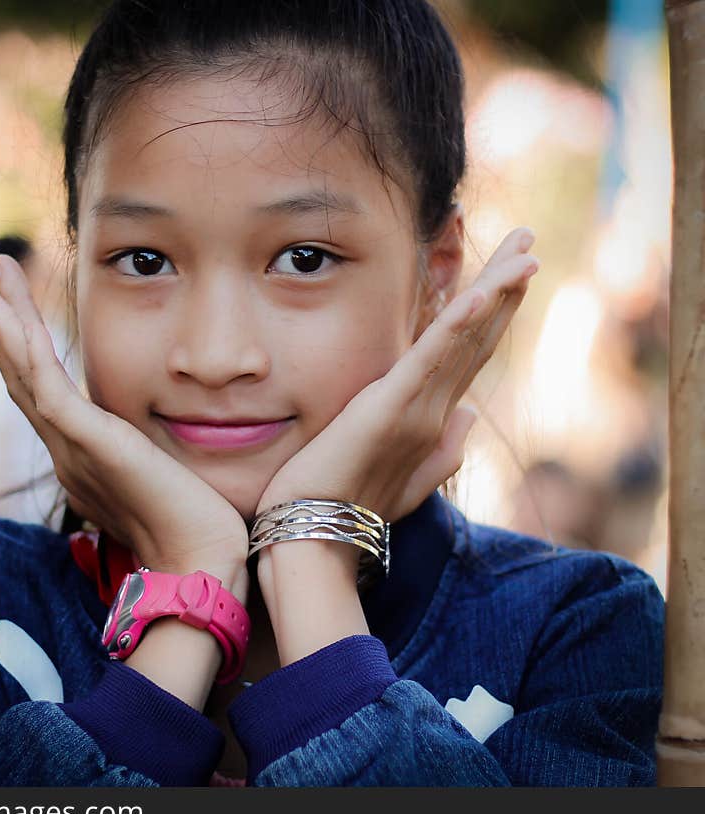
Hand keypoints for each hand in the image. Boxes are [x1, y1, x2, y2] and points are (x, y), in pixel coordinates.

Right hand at [0, 255, 249, 594]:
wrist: (200, 562)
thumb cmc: (194, 525)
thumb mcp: (163, 475)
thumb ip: (147, 454)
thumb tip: (159, 441)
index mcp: (83, 458)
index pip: (46, 394)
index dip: (26, 351)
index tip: (19, 312)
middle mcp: (67, 452)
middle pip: (24, 377)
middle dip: (8, 324)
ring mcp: (73, 449)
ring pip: (26, 373)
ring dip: (8, 320)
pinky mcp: (89, 444)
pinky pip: (45, 386)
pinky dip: (21, 346)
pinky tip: (5, 312)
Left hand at [256, 227, 538, 524]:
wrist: (316, 542)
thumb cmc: (349, 510)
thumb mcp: (402, 479)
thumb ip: (442, 451)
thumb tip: (469, 417)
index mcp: (431, 422)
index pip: (470, 356)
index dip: (494, 313)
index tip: (509, 275)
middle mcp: (434, 413)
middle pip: (478, 339)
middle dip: (505, 287)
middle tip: (529, 240)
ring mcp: (416, 412)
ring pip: (464, 342)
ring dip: (495, 292)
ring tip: (523, 250)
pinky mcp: (388, 412)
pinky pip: (428, 361)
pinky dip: (456, 327)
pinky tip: (478, 294)